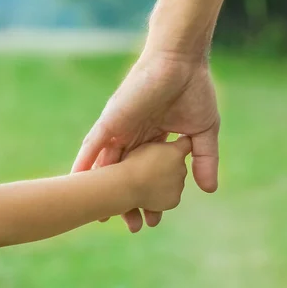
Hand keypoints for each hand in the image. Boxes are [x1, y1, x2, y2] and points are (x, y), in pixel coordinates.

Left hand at [72, 50, 219, 232]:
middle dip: (127, 201)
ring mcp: (119, 129)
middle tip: (132, 226)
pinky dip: (84, 163)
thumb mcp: (202, 133)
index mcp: (152, 139)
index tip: (152, 220)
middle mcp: (132, 136)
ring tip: (101, 216)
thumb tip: (209, 190)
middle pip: (125, 175)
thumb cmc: (194, 89)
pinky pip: (93, 145)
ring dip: (103, 190)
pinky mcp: (111, 120)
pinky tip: (77, 183)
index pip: (147, 174)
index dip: (150, 197)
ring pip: (106, 165)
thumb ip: (204, 160)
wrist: (181, 61)